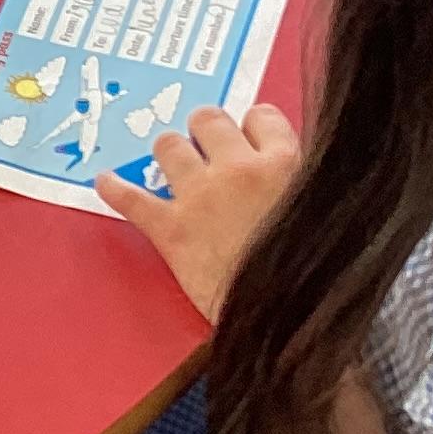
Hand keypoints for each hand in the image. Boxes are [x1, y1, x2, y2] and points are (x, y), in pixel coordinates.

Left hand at [98, 103, 301, 322]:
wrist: (285, 316)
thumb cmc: (313, 276)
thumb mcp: (326, 216)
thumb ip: (302, 186)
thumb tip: (286, 172)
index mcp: (285, 165)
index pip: (261, 117)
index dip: (252, 129)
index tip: (249, 140)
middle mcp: (238, 170)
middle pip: (208, 120)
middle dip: (206, 131)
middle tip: (209, 149)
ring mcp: (199, 196)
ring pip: (169, 145)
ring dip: (170, 153)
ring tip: (174, 165)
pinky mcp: (171, 229)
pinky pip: (132, 198)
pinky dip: (115, 189)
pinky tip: (106, 182)